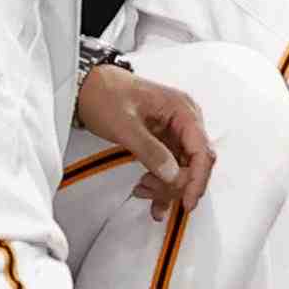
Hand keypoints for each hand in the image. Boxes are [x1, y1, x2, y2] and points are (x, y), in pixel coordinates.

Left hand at [75, 62, 215, 213]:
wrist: (87, 86)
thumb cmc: (105, 94)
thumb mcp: (125, 125)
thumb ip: (150, 151)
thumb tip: (172, 175)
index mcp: (182, 110)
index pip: (202, 151)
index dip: (197, 179)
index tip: (187, 201)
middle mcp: (184, 120)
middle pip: (194, 164)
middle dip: (175, 184)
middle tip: (149, 189)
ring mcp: (174, 131)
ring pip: (182, 169)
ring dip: (166, 186)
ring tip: (142, 190)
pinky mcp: (163, 140)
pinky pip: (169, 167)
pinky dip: (161, 183)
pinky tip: (149, 195)